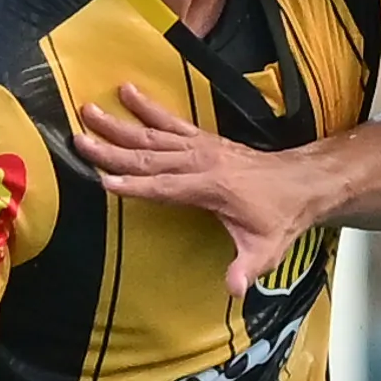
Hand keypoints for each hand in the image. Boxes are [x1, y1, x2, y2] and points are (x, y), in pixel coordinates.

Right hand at [73, 87, 328, 293]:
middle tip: (78, 137)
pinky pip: (170, 121)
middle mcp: (202, 161)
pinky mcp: (203, 139)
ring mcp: (201, 147)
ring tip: (87, 109)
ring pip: (153, 134)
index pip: (164, 187)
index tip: (103, 181)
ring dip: (119, 123)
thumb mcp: (266, 249)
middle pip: (149, 155)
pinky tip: (127, 90)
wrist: (301, 182)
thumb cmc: (281, 217)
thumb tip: (235, 290)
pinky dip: (147, 106)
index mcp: (211, 187)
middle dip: (111, 148)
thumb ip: (246, 269)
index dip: (135, 186)